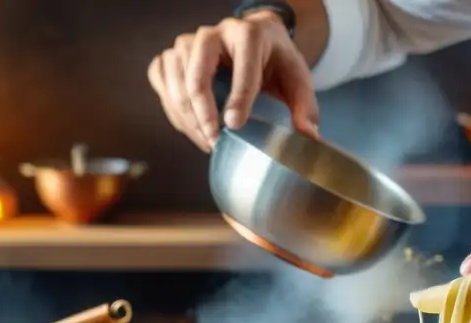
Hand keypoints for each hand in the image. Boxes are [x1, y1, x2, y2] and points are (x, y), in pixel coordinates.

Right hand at [147, 11, 318, 151]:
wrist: (258, 45)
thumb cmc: (278, 64)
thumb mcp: (298, 81)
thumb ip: (305, 108)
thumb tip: (309, 138)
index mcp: (250, 34)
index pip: (243, 64)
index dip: (238, 96)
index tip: (235, 125)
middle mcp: (214, 33)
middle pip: (197, 69)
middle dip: (202, 110)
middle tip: (214, 140)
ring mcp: (190, 42)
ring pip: (174, 74)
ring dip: (185, 114)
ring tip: (206, 140)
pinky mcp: (174, 54)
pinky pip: (161, 77)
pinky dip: (171, 106)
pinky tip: (191, 127)